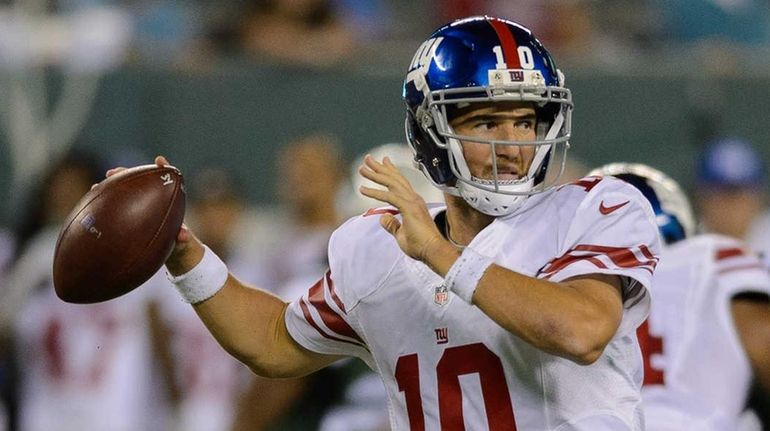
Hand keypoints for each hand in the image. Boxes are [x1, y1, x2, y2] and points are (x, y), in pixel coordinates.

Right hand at [105, 156, 204, 274]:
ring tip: (98, 185)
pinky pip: (116, 208)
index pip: (167, 180)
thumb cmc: (180, 244)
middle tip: (114, 172)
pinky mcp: (129, 217)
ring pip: (125, 192)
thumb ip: (184, 237)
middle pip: (140, 181)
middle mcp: (152, 200)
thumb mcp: (183, 242)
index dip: (163, 168)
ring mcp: (139, 207)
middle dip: (127, 174)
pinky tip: (93, 204)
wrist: (173, 254)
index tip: (159, 161)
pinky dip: (106, 205)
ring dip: (112, 186)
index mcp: (168, 201)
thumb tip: (183, 234)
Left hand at [358, 155, 446, 261]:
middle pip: (394, 178)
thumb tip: (383, 218)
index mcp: (414, 203)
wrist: (434, 252)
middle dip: (380, 167)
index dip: (391, 171)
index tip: (383, 161)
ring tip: (362, 168)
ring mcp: (412, 202)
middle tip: (367, 159)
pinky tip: (362, 189)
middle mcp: (414, 199)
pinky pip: (388, 196)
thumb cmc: (420, 246)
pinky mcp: (408, 208)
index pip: (401, 183)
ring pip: (390, 183)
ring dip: (375, 174)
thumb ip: (392, 225)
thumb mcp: (401, 234)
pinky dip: (374, 191)